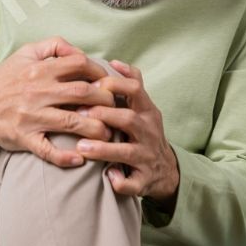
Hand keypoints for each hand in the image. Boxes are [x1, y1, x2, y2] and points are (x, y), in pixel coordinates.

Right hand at [0, 36, 117, 167]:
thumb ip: (53, 45)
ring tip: (108, 133)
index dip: (100, 71)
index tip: (107, 81)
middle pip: (83, 93)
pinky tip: (80, 159)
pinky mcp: (24, 137)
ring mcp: (31, 116)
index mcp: (39, 69)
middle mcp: (37, 92)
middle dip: (106, 100)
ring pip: (72, 122)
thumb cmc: (4, 80)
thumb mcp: (25, 53)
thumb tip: (80, 51)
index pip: (79, 64)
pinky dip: (65, 157)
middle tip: (115, 108)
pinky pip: (47, 150)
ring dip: (96, 129)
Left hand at [73, 59, 179, 207]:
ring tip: (82, 147)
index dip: (114, 85)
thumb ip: (130, 84)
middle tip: (79, 114)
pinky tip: (107, 177)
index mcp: (147, 111)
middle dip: (104, 115)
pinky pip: (133, 183)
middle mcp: (149, 132)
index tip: (93, 84)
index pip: (135, 90)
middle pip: (129, 119)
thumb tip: (114, 61)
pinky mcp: (144, 180)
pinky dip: (121, 181)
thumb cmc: (144, 133)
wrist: (166, 171)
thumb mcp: (144, 108)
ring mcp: (147, 157)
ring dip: (104, 149)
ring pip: (127, 152)